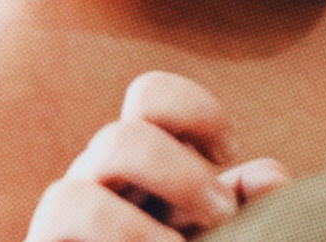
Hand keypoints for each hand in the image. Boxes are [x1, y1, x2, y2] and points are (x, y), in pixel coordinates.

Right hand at [25, 72, 289, 241]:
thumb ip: (260, 210)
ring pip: (69, 199)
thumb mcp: (231, 235)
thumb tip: (266, 177)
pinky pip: (60, 232)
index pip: (150, 97)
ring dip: (135, 234)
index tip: (225, 154)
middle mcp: (95, 187)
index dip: (195, 114)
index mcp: (143, 163)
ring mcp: (62, 231)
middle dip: (180, 178)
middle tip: (220, 219)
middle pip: (119, 140)